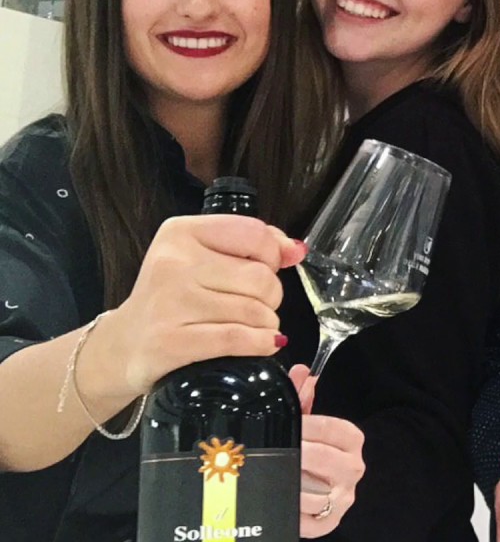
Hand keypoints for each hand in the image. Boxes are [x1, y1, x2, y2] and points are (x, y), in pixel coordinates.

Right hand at [95, 215, 304, 397]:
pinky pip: (238, 339)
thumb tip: (296, 249)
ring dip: (266, 324)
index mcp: (180, 233)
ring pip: (255, 311)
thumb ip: (254, 244)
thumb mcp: (202, 258)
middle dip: (271, 297)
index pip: (254, 234)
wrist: (123, 345)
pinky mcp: (171, 342)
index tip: (266, 268)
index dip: (272, 256)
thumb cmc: (172, 299)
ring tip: (252, 327)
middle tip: (254, 306)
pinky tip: (262, 343)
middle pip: (261, 277)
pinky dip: (261, 343)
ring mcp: (170, 303)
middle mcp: (172, 263)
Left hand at [291, 365, 365, 537]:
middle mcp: (352, 471)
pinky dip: (290, 509)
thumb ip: (303, 401)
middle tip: (279, 449)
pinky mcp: (326, 524)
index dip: (315, 427)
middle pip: (329, 460)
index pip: (340, 431)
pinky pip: (306, 518)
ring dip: (290, 483)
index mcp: (351, 444)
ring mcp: (341, 500)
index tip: (294, 425)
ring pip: (315, 493)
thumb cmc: (309, 458)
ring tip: (272, 474)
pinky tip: (277, 497)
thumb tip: (302, 371)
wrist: (310, 499)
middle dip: (301, 454)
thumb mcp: (307, 429)